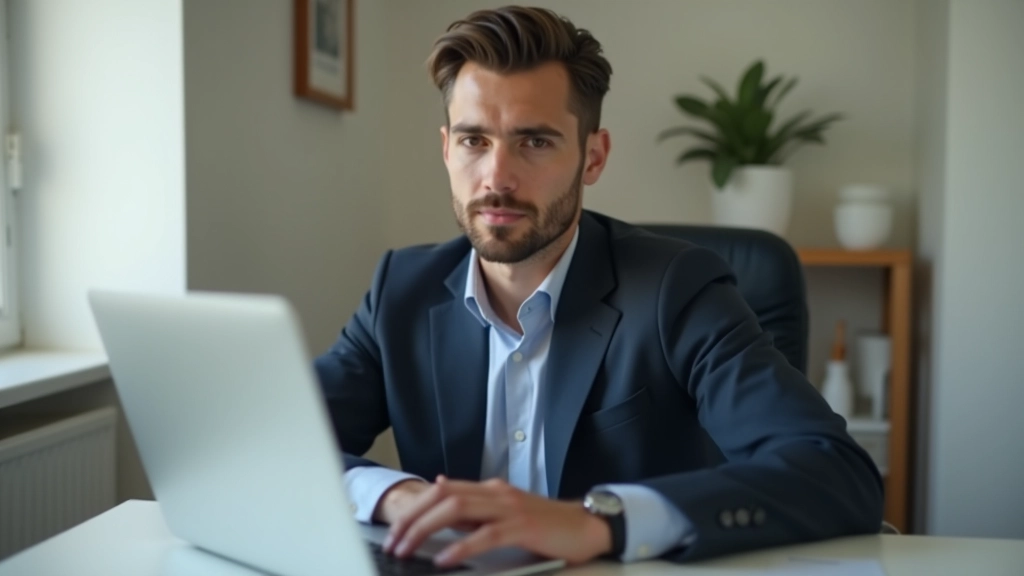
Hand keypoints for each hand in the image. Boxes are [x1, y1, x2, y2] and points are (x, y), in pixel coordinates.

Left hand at [384, 476, 611, 566]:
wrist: (585, 526)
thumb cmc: (546, 525)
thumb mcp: (504, 510)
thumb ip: (475, 504)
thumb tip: (440, 488)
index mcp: (490, 489)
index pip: (441, 490)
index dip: (414, 508)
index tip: (395, 531)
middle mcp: (496, 493)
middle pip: (443, 496)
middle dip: (412, 518)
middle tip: (393, 542)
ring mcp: (510, 508)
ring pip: (458, 509)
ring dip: (427, 529)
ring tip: (408, 549)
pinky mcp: (523, 526)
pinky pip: (486, 534)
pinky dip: (461, 546)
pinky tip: (445, 558)